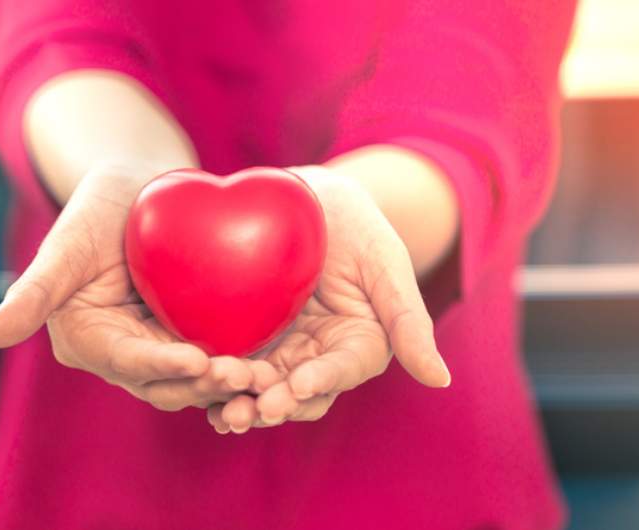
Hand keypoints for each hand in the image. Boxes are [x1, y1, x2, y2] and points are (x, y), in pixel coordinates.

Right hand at [0, 163, 278, 410]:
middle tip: (245, 375)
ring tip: (266, 377)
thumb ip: (35, 291)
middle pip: (164, 382)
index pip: (125, 361)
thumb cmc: (99, 205)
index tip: (197, 360)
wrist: (142, 188)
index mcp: (87, 340)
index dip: (160, 366)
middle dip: (203, 383)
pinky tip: (274, 361)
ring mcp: (158, 347)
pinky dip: (239, 364)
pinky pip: (216, 357)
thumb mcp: (69, 242)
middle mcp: (122, 353)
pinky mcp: (188, 336)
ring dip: (228, 383)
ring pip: (194, 380)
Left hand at [207, 165, 449, 432]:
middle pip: (298, 391)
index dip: (321, 379)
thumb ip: (408, 321)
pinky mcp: (250, 339)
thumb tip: (440, 380)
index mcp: (359, 344)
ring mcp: (283, 350)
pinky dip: (218, 382)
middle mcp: (320, 356)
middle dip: (273, 402)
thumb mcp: (385, 263)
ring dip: (242, 400)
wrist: (307, 197)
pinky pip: (235, 366)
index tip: (298, 386)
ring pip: (263, 387)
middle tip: (246, 409)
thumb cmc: (355, 223)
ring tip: (220, 408)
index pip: (342, 370)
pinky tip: (198, 386)